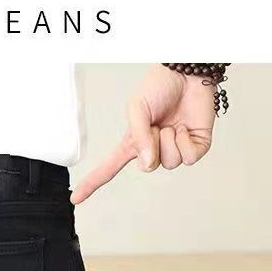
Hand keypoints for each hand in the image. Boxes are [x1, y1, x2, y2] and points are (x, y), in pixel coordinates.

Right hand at [71, 65, 216, 203]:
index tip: (75, 198)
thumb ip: (138, 137)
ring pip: (171, 163)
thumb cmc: (160, 86)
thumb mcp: (137, 107)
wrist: (187, 72)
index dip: (92, 183)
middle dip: (152, 146)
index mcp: (134, 142)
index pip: (110, 167)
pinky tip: (185, 128)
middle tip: (157, 125)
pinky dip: (187, 143)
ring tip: (172, 124)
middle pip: (149, 167)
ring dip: (171, 141)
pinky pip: (189, 159)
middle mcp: (153, 150)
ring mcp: (174, 149)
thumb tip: (148, 162)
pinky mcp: (195, 147)